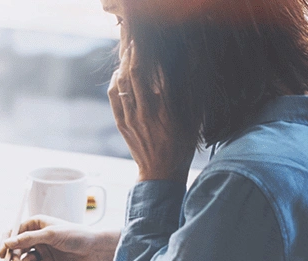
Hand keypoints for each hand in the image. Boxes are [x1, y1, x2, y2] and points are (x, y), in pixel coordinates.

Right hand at [0, 215, 119, 260]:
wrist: (95, 250)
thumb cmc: (76, 235)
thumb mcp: (51, 234)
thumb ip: (28, 239)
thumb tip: (7, 243)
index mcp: (35, 224)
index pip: (13, 232)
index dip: (6, 242)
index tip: (3, 253)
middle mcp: (36, 238)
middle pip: (16, 248)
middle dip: (14, 257)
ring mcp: (42, 251)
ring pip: (23, 260)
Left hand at [108, 33, 196, 181]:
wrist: (161, 172)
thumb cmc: (181, 146)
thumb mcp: (192, 120)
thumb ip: (191, 94)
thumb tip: (192, 70)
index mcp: (167, 109)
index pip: (156, 73)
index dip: (150, 56)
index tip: (150, 45)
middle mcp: (146, 111)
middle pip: (135, 73)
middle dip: (134, 54)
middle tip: (134, 42)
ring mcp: (131, 117)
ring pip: (122, 83)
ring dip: (123, 65)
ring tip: (126, 54)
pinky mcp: (122, 123)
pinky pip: (114, 96)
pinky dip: (115, 81)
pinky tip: (118, 74)